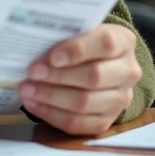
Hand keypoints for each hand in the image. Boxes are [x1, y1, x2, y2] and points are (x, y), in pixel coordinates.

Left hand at [19, 25, 141, 135]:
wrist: (98, 65)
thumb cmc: (82, 44)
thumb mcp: (79, 31)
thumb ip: (65, 35)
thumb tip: (33, 43)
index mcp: (123, 42)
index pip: (105, 44)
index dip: (78, 50)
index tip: (53, 57)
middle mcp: (127, 71)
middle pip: (94, 77)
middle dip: (58, 76)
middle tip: (32, 73)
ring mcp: (119, 99)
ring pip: (85, 103)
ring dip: (51, 97)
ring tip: (27, 89)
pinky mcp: (106, 120)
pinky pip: (78, 123)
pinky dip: (51, 114)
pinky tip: (34, 104)